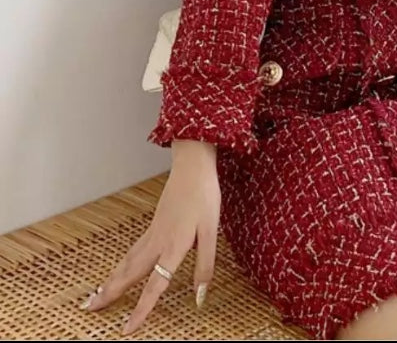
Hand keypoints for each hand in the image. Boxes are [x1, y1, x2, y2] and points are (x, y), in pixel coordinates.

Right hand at [81, 140, 220, 334]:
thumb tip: (199, 296)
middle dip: (110, 293)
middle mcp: (158, 241)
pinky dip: (122, 263)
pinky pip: (133, 249)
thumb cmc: (204, 196)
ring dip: (112, 279)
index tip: (127, 329)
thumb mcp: (211, 231)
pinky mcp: (154, 223)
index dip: (142, 309)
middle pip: (130, 273)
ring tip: (96, 295)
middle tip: (89, 310)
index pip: (154, 285)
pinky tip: (121, 268)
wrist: (192, 166)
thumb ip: (205, 264)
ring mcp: (153, 231)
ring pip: (128, 260)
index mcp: (173, 246)